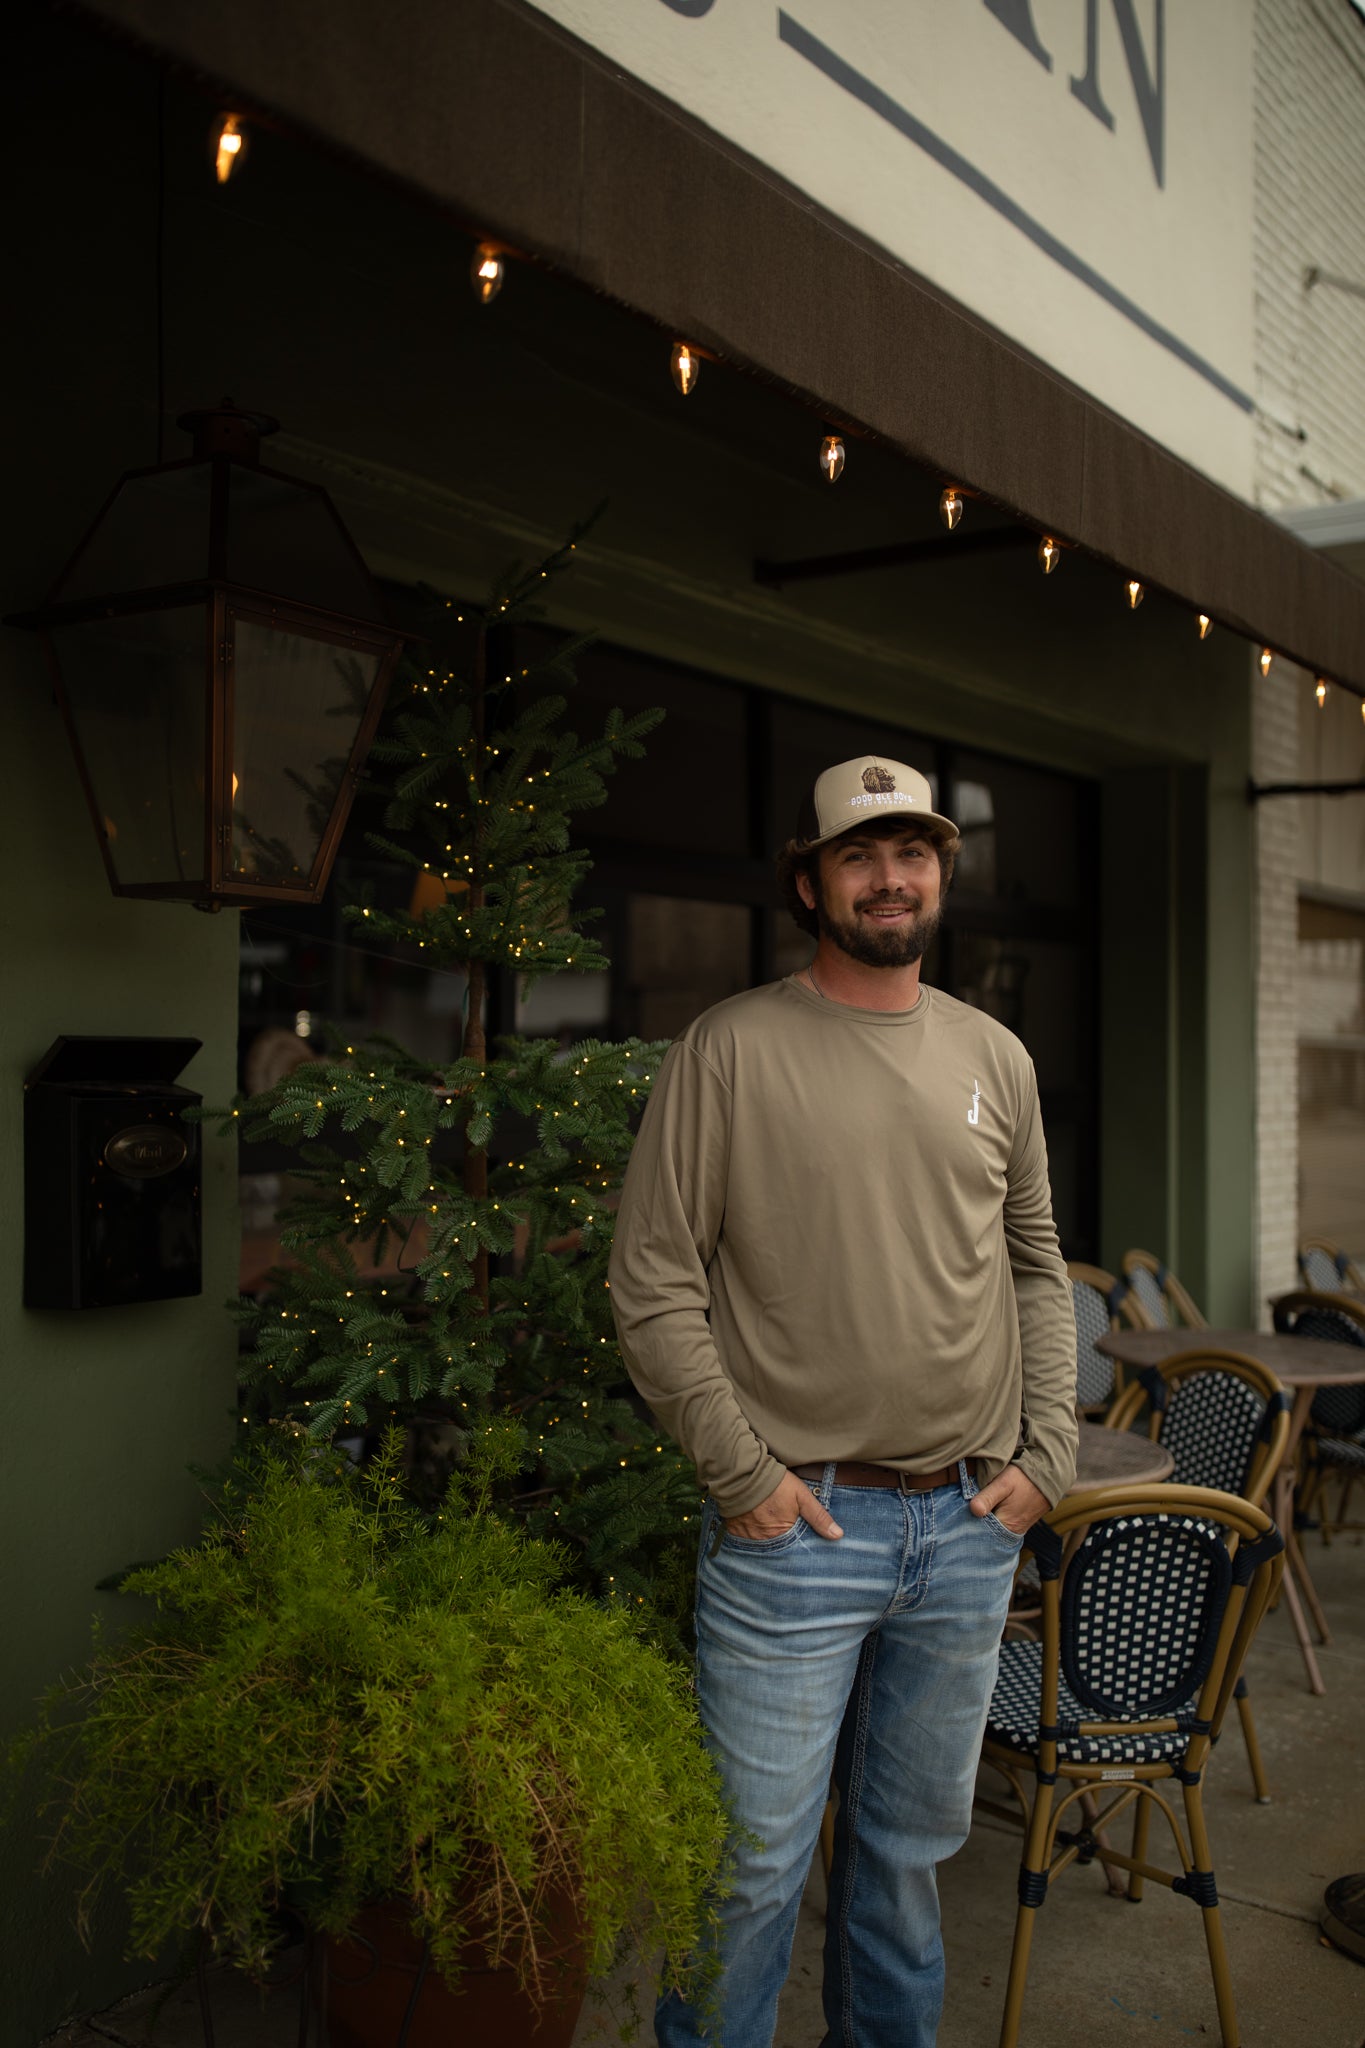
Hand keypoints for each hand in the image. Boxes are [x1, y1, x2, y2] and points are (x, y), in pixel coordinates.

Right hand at [724, 1472, 843, 1541]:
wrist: (742, 1472)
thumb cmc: (774, 1483)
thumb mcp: (802, 1496)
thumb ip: (819, 1516)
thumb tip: (838, 1535)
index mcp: (783, 1535)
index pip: (796, 1551)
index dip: (800, 1546)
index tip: (801, 1539)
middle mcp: (765, 1541)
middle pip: (778, 1550)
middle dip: (783, 1545)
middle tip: (783, 1532)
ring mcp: (748, 1538)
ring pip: (762, 1546)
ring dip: (767, 1540)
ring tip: (769, 1529)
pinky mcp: (734, 1531)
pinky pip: (745, 1541)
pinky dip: (751, 1536)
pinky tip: (754, 1526)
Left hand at [969, 1465, 1049, 1535]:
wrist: (1047, 1476)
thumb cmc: (1024, 1479)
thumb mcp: (1003, 1484)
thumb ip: (988, 1497)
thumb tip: (973, 1510)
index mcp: (1005, 1526)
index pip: (977, 1532)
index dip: (966, 1521)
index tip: (957, 1511)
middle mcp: (1010, 1532)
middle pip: (983, 1532)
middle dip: (972, 1521)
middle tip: (961, 1507)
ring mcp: (1014, 1529)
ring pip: (990, 1528)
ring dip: (981, 1519)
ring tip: (973, 1505)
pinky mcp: (1016, 1523)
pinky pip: (998, 1524)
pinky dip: (990, 1517)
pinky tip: (985, 1507)